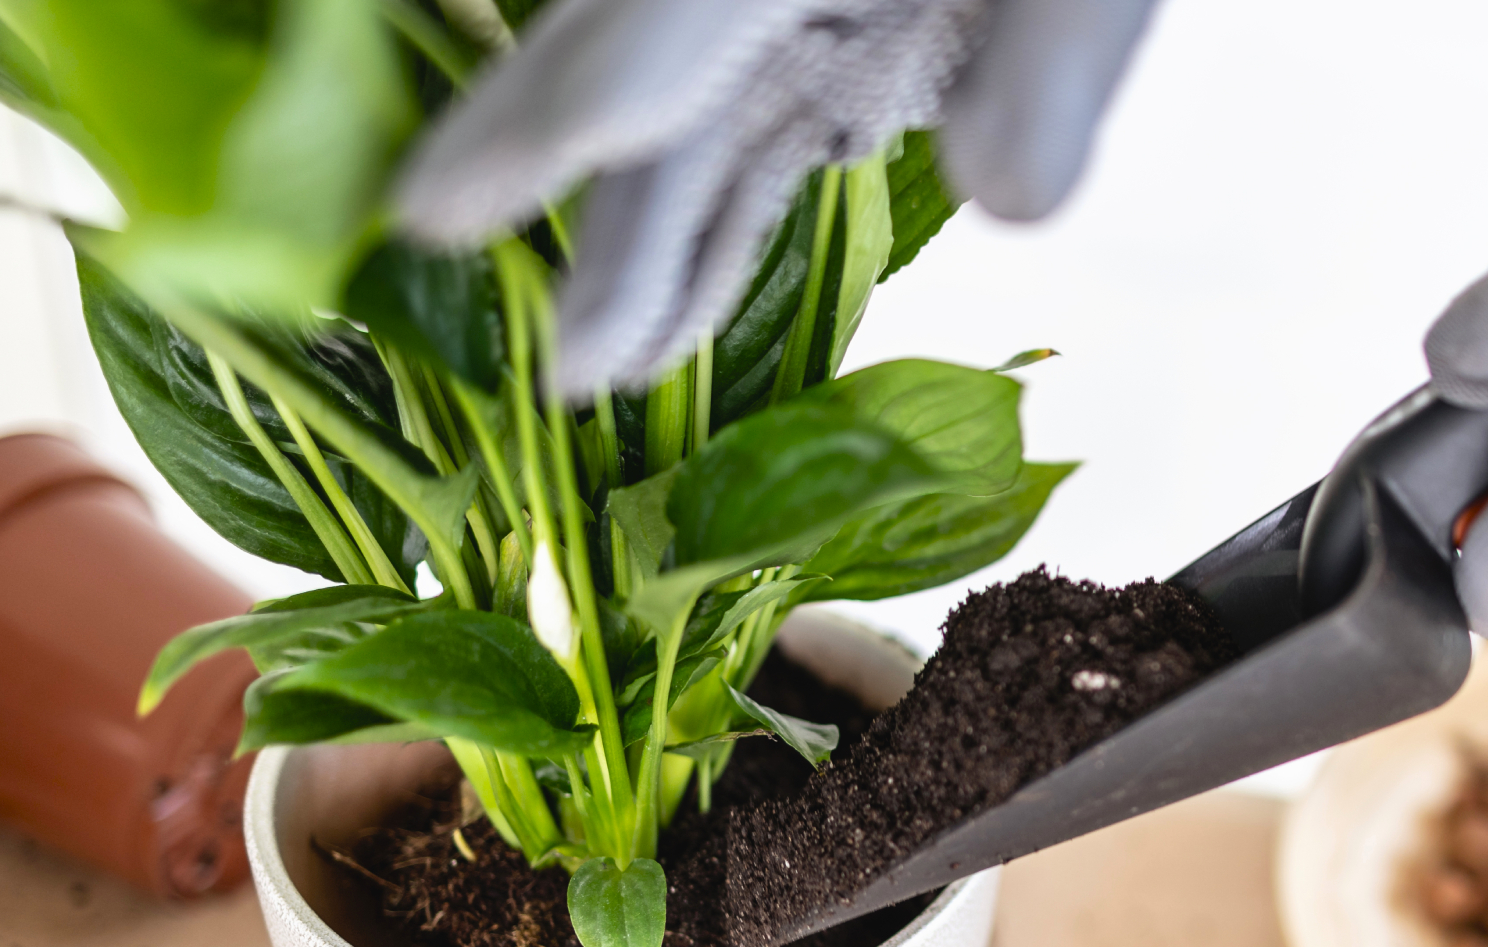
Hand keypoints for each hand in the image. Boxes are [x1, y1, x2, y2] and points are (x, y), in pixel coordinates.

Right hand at [397, 0, 1157, 394]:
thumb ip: (1058, 66)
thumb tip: (1008, 192)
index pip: (660, 30)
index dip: (563, 112)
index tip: (451, 195)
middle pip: (629, 64)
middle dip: (539, 162)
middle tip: (429, 237)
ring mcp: (795, 19)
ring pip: (686, 137)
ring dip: (637, 255)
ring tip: (586, 371)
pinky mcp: (842, 58)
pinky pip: (752, 158)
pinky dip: (712, 242)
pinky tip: (669, 329)